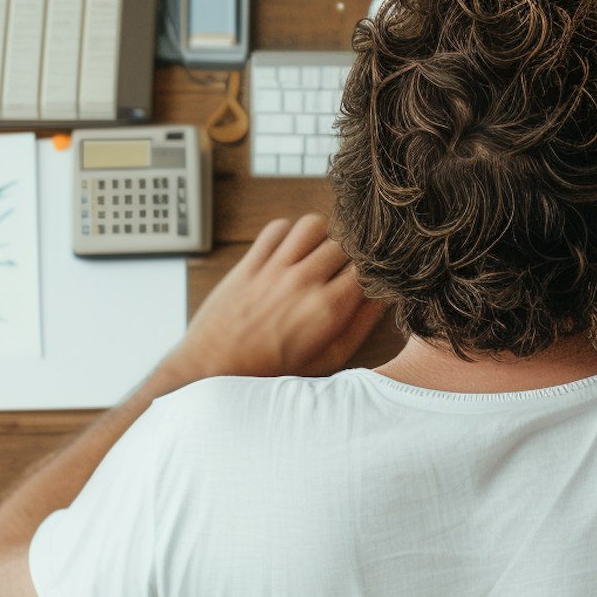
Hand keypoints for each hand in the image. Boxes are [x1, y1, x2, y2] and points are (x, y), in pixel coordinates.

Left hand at [166, 215, 380, 384]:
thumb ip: (359, 326)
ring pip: (313, 225)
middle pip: (345, 244)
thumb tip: (382, 297)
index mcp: (327, 309)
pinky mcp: (250, 262)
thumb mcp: (327, 359)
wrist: (214, 368)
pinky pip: (277, 227)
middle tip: (342, 274)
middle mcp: (302, 282)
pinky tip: (289, 253)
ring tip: (317, 258)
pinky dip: (288, 234)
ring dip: (322, 238)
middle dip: (349, 257)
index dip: (371, 273)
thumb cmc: (271, 371)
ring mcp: (274, 268)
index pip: (367, 269)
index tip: (367, 282)